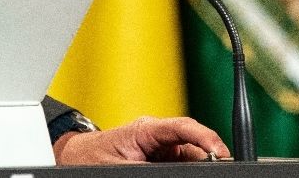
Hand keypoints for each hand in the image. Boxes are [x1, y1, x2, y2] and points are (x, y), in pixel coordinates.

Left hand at [53, 116, 229, 163]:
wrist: (78, 158)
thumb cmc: (93, 157)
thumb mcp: (121, 166)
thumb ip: (147, 169)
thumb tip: (175, 171)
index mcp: (146, 129)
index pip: (183, 127)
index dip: (205, 137)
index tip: (220, 152)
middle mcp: (157, 134)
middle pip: (193, 144)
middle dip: (208, 156)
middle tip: (220, 169)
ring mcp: (160, 147)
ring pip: (191, 156)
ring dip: (200, 164)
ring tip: (211, 170)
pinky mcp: (161, 158)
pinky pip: (183, 163)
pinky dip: (192, 170)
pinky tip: (197, 174)